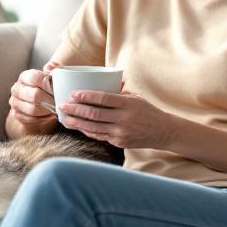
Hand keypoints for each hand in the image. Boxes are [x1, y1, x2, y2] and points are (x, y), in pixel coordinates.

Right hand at [7, 62, 60, 132]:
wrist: (36, 101)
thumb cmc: (44, 87)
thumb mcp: (50, 76)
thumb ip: (54, 69)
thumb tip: (52, 67)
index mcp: (24, 76)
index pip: (34, 78)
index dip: (47, 84)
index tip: (56, 89)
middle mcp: (16, 88)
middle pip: (34, 95)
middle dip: (50, 100)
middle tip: (59, 102)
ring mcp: (14, 102)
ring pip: (32, 109)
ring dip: (47, 111)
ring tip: (55, 109)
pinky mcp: (16, 114)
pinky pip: (30, 119)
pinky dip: (41, 118)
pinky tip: (48, 115)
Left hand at [59, 82, 176, 149]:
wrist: (163, 131)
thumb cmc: (147, 111)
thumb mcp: (135, 98)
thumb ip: (118, 93)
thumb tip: (98, 84)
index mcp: (127, 104)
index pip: (103, 99)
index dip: (87, 96)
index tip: (73, 94)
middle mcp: (123, 119)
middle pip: (95, 114)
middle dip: (76, 110)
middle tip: (63, 106)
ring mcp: (121, 132)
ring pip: (94, 127)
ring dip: (76, 123)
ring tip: (64, 118)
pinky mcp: (119, 142)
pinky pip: (99, 136)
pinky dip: (87, 131)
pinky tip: (77, 127)